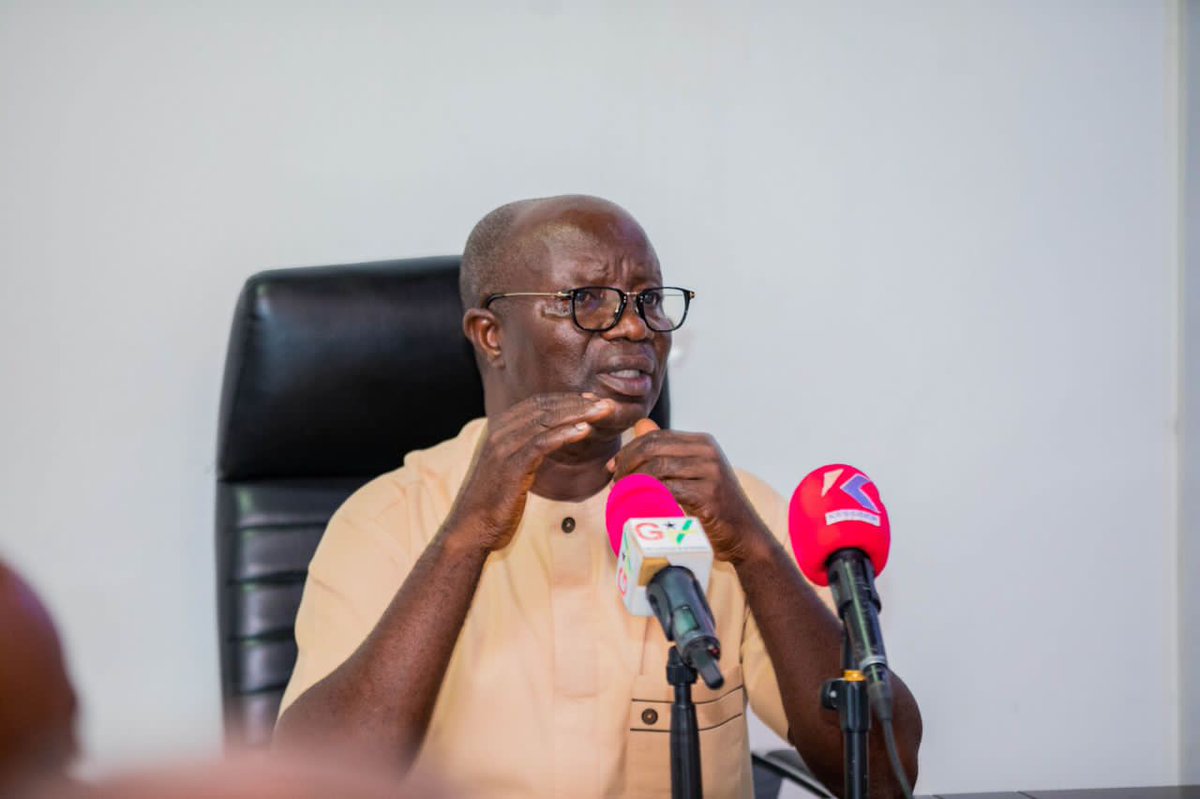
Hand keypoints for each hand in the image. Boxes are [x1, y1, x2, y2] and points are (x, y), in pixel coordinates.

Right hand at [443, 392, 616, 552]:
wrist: (471, 528)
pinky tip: (584, 431)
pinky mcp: (510, 466)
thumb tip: (552, 439)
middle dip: (577, 403)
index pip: (538, 403)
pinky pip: (541, 444)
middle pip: (544, 408)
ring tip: (602, 412)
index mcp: (499, 428)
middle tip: (606, 403)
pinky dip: (564, 434)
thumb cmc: (495, 500)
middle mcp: (499, 432)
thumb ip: (526, 449)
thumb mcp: (511, 467)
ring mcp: (503, 447)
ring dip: (577, 414)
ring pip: (545, 421)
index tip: (591, 399)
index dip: (567, 399)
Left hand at [607, 420, 771, 563]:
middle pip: (653, 448)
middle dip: (627, 464)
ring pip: (657, 467)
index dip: (629, 450)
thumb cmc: (714, 506)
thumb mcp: (692, 473)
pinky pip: (668, 489)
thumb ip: (667, 451)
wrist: (745, 536)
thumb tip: (641, 425)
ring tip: (622, 494)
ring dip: (632, 481)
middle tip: (614, 482)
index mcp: (703, 442)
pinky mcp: (709, 495)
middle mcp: (708, 452)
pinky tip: (637, 504)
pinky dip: (647, 496)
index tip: (613, 467)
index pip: (655, 437)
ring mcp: (711, 472)